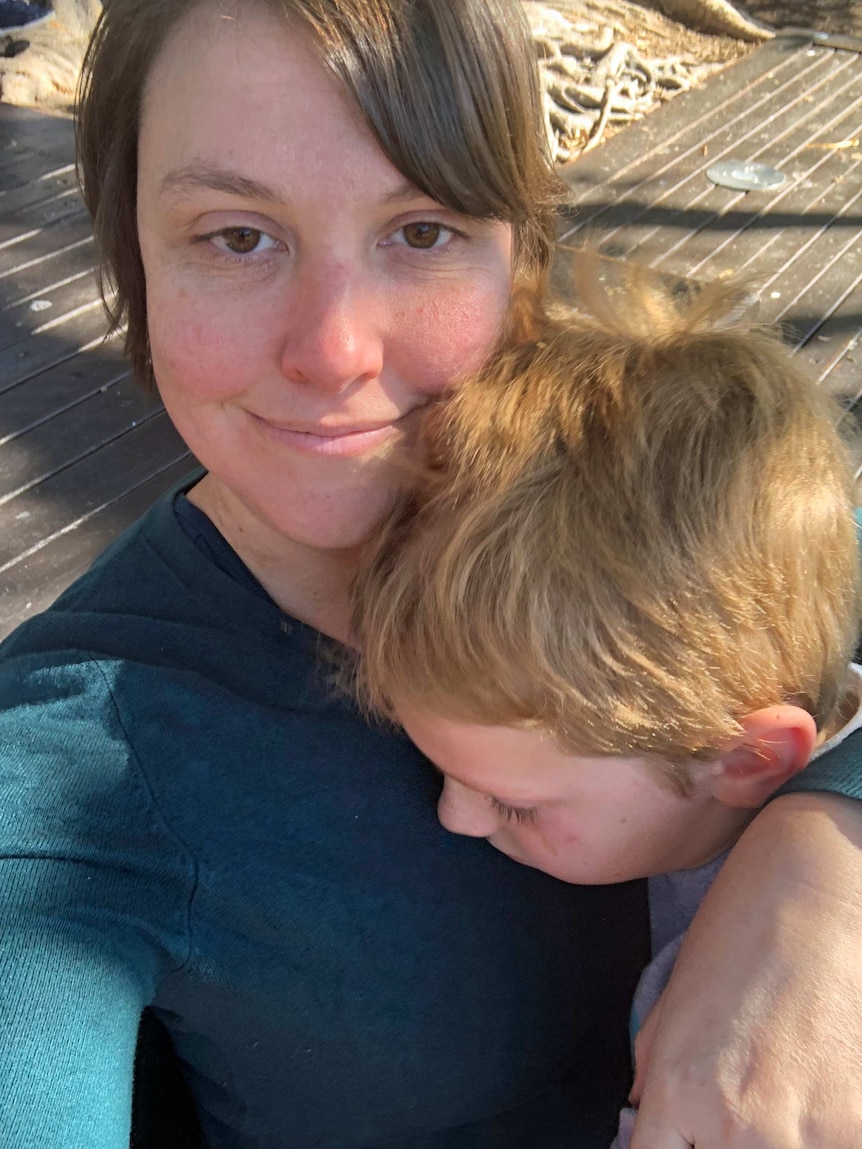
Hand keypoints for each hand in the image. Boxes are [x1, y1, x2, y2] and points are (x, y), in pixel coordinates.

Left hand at [630, 794, 861, 1147]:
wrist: (822, 886)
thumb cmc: (743, 928)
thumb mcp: (677, 996)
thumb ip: (654, 1070)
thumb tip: (643, 1114)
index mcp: (677, 1091)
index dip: (665, 1147)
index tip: (679, 1135)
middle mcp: (738, 1127)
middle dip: (723, 1137)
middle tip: (743, 1086)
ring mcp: (806, 1134)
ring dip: (777, 1134)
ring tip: (784, 1072)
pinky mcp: (860, 1127)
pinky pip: (830, 1144)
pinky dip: (825, 1124)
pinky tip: (823, 1076)